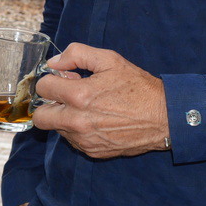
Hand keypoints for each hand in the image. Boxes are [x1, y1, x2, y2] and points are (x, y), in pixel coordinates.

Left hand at [31, 42, 168, 158]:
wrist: (164, 117)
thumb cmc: (138, 87)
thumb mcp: (110, 60)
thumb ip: (77, 54)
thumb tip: (54, 62)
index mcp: (79, 96)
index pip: (43, 88)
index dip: (52, 80)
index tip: (66, 79)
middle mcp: (77, 122)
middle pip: (41, 117)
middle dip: (49, 104)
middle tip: (67, 97)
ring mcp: (84, 140)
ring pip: (57, 129)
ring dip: (65, 118)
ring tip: (88, 108)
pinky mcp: (93, 152)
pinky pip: (73, 141)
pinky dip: (78, 131)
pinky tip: (97, 121)